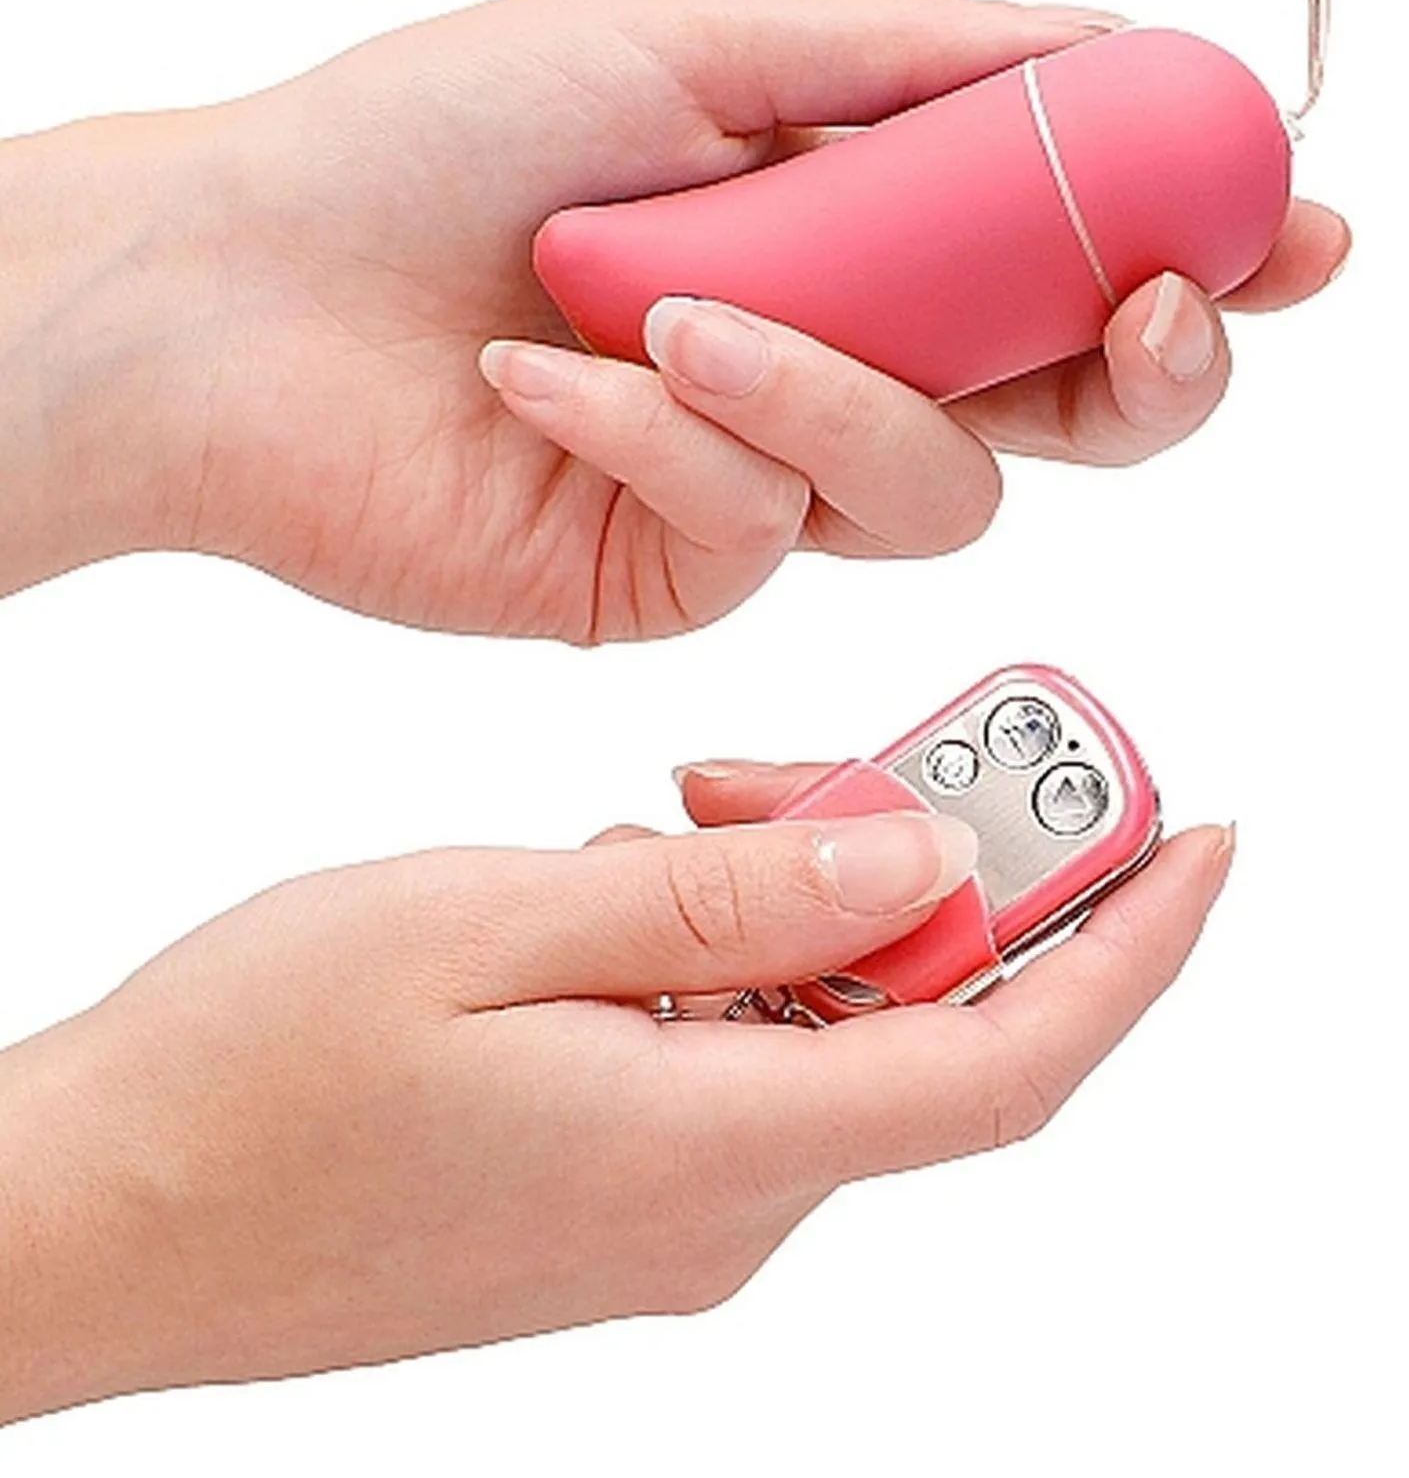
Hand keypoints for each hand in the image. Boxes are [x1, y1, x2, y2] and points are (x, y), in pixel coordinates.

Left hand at [0, 0, 1346, 631]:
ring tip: (671, 304)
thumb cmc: (436, 131)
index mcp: (850, 216)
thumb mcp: (691, 29)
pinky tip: (546, 373)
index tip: (1282, 228)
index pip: (1066, 248)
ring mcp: (761, 476)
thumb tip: (1100, 42)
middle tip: (1145, 318)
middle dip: (1134, 367)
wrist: (237, 291)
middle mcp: (831, 353)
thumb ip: (906, 52)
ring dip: (830, 385)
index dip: (1190, 247)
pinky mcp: (679, 571)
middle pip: (1062, 406)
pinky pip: (760, 522)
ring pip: (932, 483)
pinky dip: (671, 433)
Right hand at [0, 788, 1231, 1421]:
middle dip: (939, 873)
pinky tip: (629, 869)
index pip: (1005, 1064)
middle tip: (864, 746)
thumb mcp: (492, 925)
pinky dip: (731, 945)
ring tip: (697, 787)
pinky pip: (737, 1052)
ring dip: (807, 896)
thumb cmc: (255, 1065)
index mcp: (710, 1148)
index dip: (1130, 953)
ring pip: (823, 1027)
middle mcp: (716, 1206)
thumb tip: (918, 858)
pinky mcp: (605, 1188)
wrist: (102, 1216)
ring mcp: (660, 1211)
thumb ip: (724, 900)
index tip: (1210, 838)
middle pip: (921, 1030)